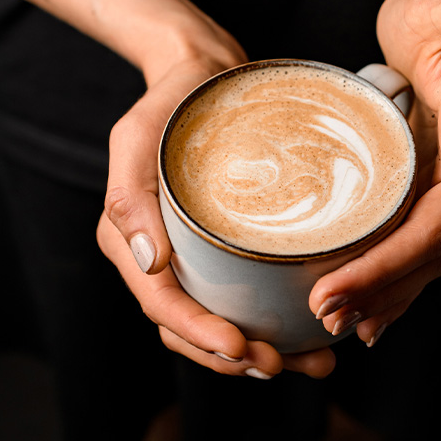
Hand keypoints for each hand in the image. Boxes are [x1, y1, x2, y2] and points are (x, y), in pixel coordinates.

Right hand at [98, 48, 337, 378]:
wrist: (202, 74)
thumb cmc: (169, 102)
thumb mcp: (137, 138)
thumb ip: (130, 199)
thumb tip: (148, 262)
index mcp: (128, 240)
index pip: (161, 304)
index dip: (199, 334)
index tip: (242, 349)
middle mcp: (155, 258)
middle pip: (188, 327)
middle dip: (232, 357)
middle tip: (281, 365)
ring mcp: (188, 257)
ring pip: (217, 322)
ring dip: (259, 353)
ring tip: (312, 363)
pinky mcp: (218, 250)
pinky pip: (238, 299)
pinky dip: (271, 324)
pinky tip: (308, 335)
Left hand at [311, 0, 440, 344]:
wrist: (430, 39)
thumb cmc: (434, 19)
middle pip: (439, 233)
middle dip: (390, 274)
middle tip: (332, 305)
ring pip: (422, 257)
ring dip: (382, 295)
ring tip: (334, 324)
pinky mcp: (416, 203)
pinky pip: (405, 255)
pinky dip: (385, 290)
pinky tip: (358, 322)